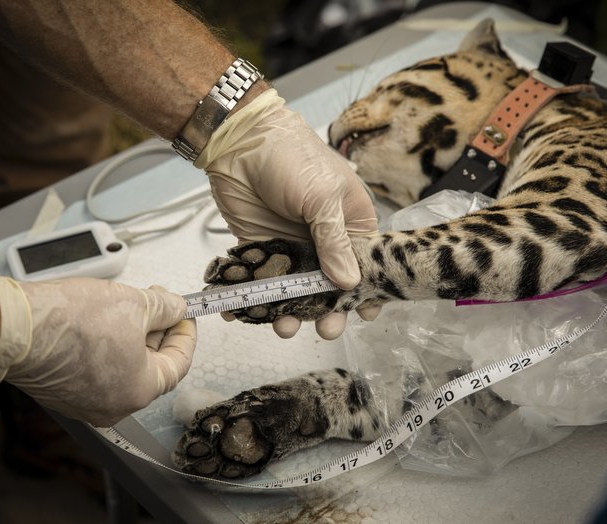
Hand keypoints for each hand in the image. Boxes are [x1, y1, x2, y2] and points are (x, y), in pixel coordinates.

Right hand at [0, 275, 195, 426]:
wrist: (13, 327)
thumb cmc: (68, 321)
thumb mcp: (134, 303)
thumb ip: (165, 308)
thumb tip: (176, 308)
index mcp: (139, 391)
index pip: (179, 363)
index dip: (185, 333)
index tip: (184, 314)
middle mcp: (114, 406)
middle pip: (152, 368)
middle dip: (158, 332)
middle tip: (158, 304)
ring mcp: (86, 403)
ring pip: (125, 369)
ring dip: (134, 338)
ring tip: (130, 307)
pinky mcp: (64, 393)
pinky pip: (99, 372)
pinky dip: (109, 349)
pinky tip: (105, 323)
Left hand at [195, 89, 380, 338]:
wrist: (238, 140)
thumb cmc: (291, 158)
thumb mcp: (321, 197)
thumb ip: (333, 241)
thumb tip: (349, 282)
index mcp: (349, 223)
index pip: (365, 264)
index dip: (367, 291)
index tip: (366, 315)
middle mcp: (322, 240)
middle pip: (330, 285)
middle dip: (329, 310)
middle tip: (325, 330)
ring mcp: (291, 247)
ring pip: (296, 290)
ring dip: (292, 311)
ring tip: (284, 326)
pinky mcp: (260, 250)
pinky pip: (261, 282)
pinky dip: (254, 300)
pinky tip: (245, 315)